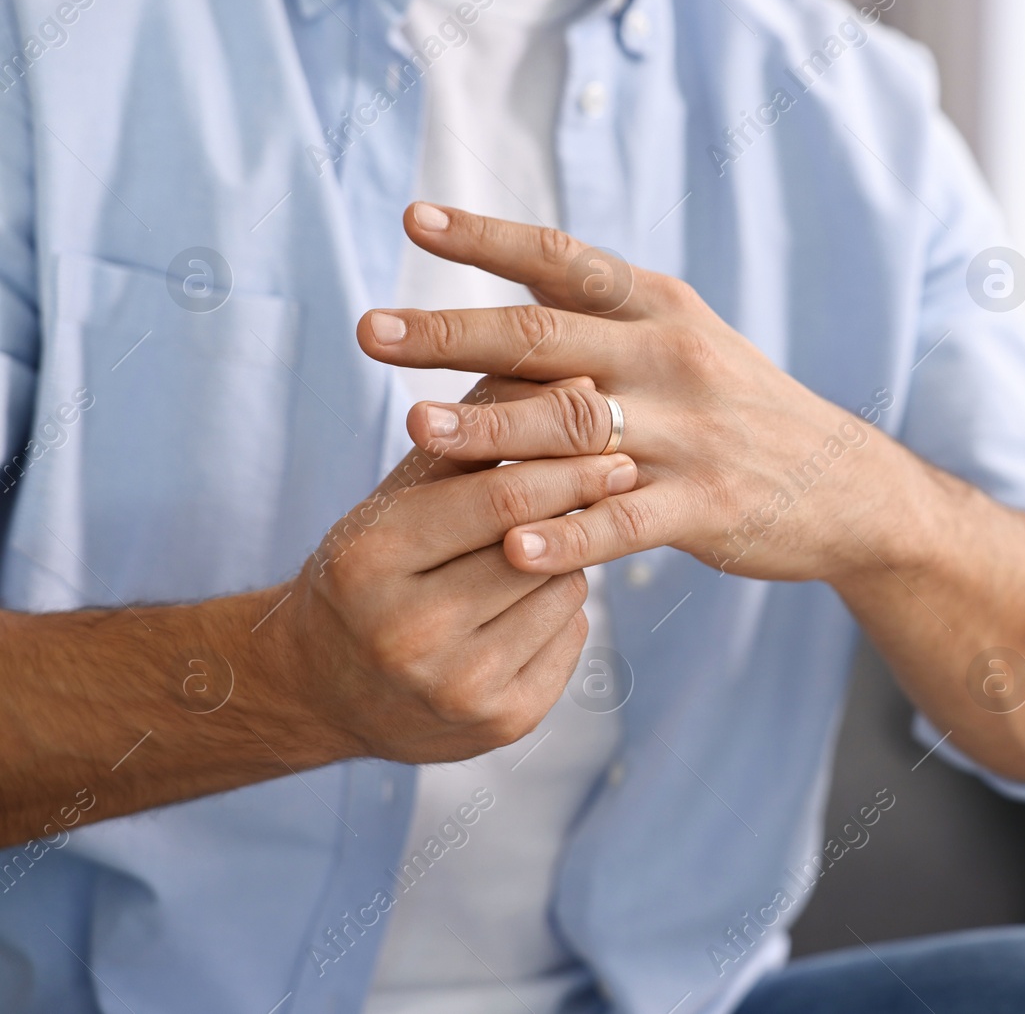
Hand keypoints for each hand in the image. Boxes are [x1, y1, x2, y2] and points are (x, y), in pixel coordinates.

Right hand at [263, 376, 638, 762]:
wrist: (324, 687)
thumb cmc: (371, 568)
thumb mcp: (397, 495)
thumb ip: (475, 434)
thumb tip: (574, 378)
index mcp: (371, 563)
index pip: (495, 502)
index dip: (561, 464)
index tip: (610, 436)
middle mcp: (408, 635)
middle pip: (537, 549)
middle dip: (579, 504)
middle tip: (621, 468)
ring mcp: (456, 689)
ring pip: (565, 593)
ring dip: (568, 560)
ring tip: (542, 548)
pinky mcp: (499, 725)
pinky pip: (570, 641)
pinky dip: (563, 613)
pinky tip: (531, 606)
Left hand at [355, 202, 936, 583]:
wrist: (844, 486)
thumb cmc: (738, 411)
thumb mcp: (683, 343)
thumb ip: (599, 323)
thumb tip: (498, 296)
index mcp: (659, 309)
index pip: (562, 259)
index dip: (486, 236)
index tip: (412, 217)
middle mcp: (671, 358)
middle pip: (546, 334)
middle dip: (451, 329)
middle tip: (372, 328)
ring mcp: (691, 433)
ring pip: (574, 426)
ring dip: (493, 426)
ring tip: (419, 429)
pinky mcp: (708, 506)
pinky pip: (624, 522)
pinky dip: (567, 536)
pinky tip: (514, 547)